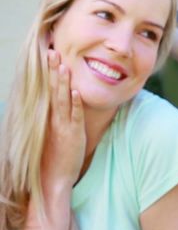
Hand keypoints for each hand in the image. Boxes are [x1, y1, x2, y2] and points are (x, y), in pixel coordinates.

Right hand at [40, 50, 85, 192]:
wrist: (52, 178)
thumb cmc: (54, 156)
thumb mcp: (54, 133)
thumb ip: (57, 118)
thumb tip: (63, 102)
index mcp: (49, 116)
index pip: (48, 89)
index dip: (49, 73)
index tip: (50, 55)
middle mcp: (53, 118)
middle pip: (53, 90)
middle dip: (53, 71)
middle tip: (53, 51)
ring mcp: (62, 126)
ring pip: (62, 100)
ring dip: (63, 83)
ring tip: (64, 66)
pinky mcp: (73, 134)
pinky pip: (74, 117)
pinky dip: (75, 104)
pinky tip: (76, 92)